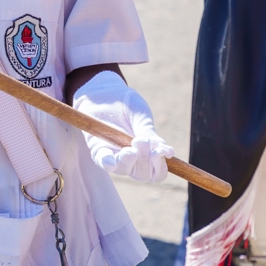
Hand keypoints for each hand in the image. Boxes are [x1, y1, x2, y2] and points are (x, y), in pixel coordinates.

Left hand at [73, 70, 173, 184]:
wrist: (106, 91)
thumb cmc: (127, 105)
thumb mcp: (141, 116)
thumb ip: (149, 133)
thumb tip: (167, 152)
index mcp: (146, 153)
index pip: (156, 172)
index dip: (161, 167)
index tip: (163, 152)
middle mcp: (131, 159)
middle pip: (142, 174)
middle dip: (145, 162)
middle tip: (142, 141)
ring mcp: (114, 155)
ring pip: (124, 170)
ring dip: (129, 162)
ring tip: (130, 149)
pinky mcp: (97, 149)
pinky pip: (102, 161)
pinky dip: (108, 163)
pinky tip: (112, 161)